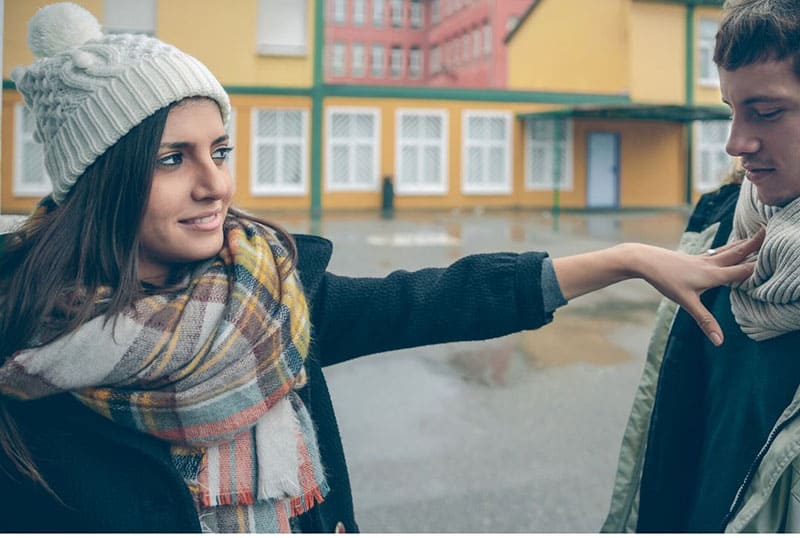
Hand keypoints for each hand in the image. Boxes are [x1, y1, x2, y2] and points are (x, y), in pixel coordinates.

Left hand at [627, 228, 764, 345]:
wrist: (645, 260)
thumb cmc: (666, 280)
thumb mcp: (686, 302)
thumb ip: (705, 321)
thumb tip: (719, 342)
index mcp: (714, 274)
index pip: (745, 270)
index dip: (761, 266)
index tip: (779, 258)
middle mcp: (712, 263)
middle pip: (739, 252)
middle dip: (757, 244)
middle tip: (772, 231)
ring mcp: (703, 258)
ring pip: (729, 249)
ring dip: (745, 243)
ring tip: (758, 234)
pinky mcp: (695, 257)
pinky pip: (718, 250)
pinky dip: (729, 246)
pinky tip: (727, 247)